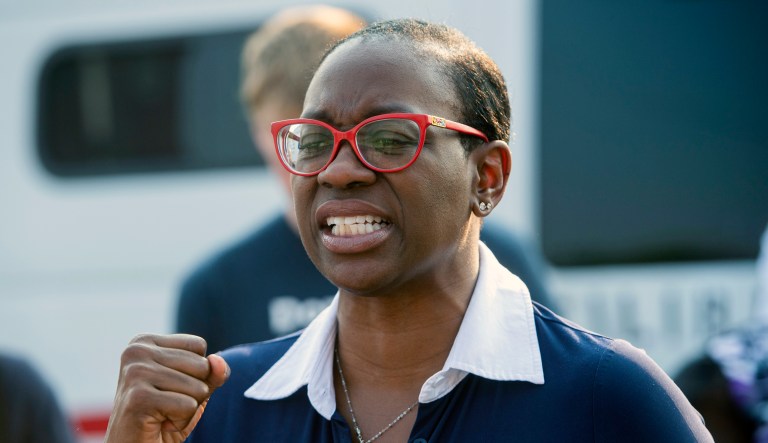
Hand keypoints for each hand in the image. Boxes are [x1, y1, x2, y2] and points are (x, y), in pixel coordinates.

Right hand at [104, 334, 229, 442]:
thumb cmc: (164, 417)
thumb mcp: (193, 389)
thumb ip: (211, 372)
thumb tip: (219, 362)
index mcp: (145, 342)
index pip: (198, 346)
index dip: (196, 372)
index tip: (170, 388)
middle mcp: (136, 352)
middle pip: (201, 365)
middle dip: (193, 392)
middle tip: (166, 405)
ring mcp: (135, 373)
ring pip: (198, 387)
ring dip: (187, 410)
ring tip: (162, 415)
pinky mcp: (138, 398)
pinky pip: (188, 406)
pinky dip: (181, 422)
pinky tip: (159, 424)